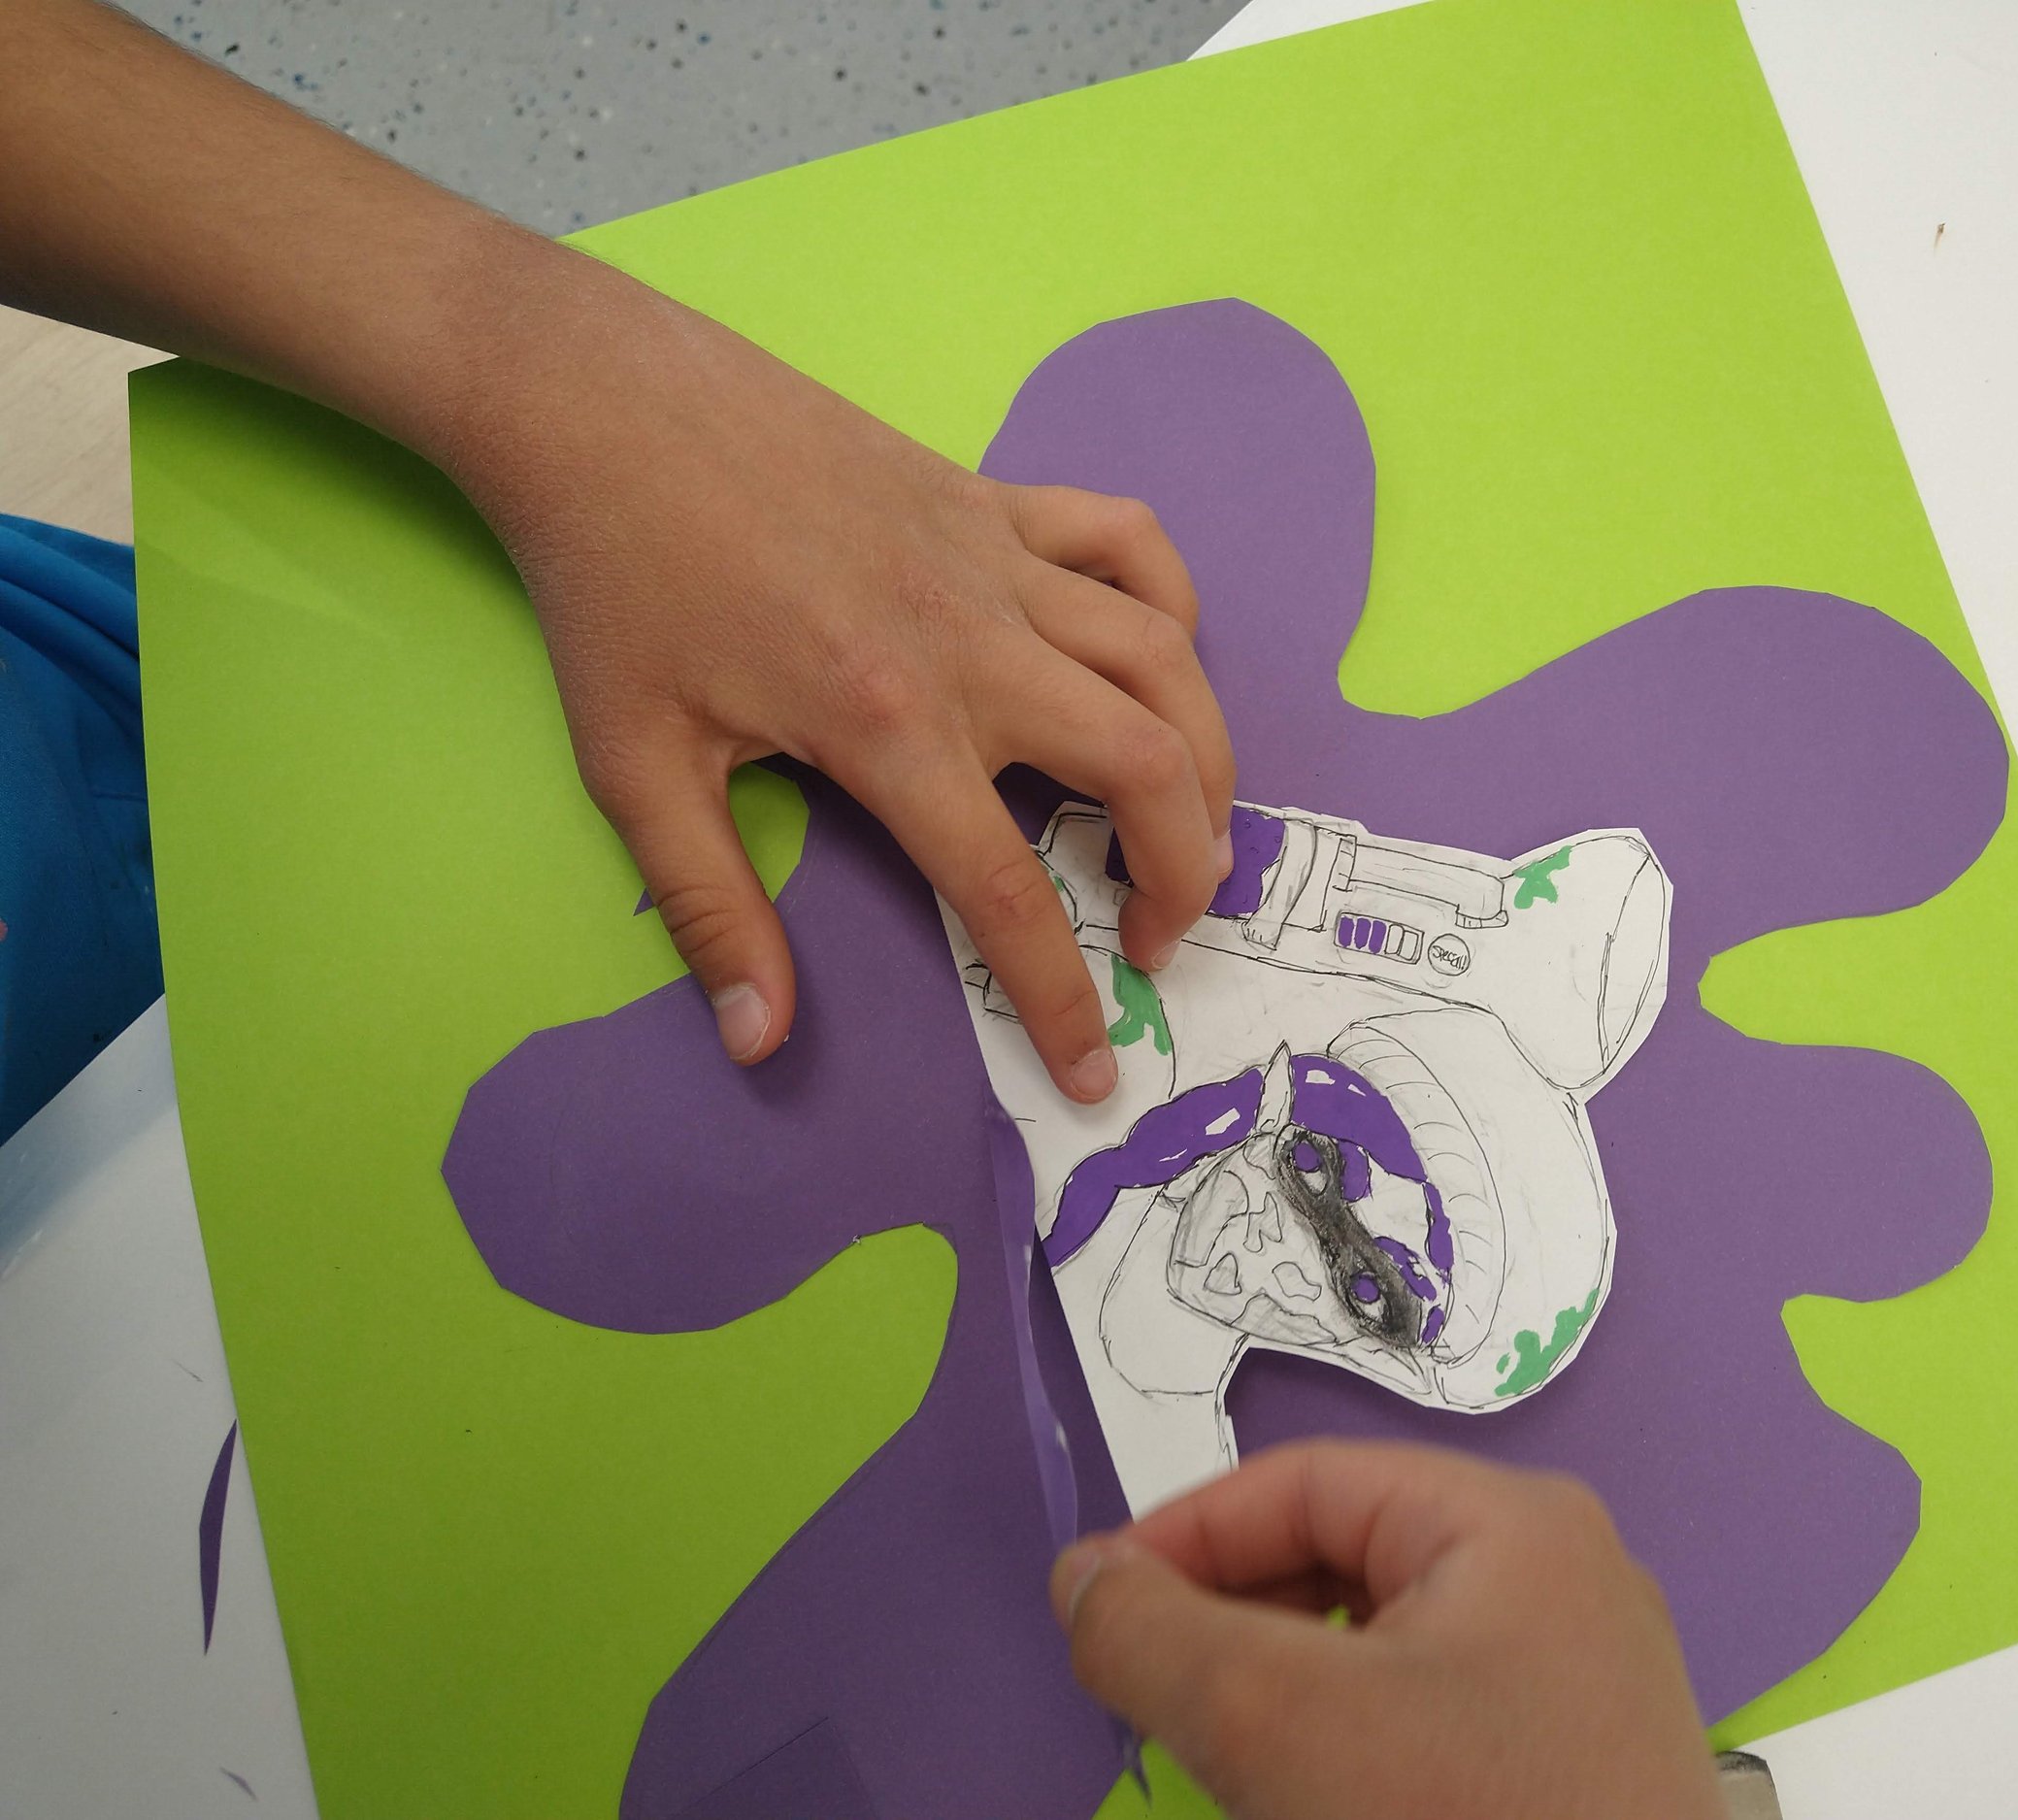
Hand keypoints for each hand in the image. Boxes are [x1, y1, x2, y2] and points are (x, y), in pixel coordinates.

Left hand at [1, 0, 1233, 1104]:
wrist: (605, 407)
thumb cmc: (615, 589)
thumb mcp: (636, 767)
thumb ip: (715, 909)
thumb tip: (760, 1041)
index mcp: (888, 725)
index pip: (1011, 891)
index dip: (1064, 998)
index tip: (1092, 1072)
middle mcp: (974, 644)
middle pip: (1145, 767)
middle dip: (1186, 872)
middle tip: (1158, 935)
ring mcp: (997, 560)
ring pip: (1166, 659)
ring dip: (1207, 755)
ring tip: (1191, 824)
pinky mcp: (995, 496)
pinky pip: (1127, 542)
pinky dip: (1170, 602)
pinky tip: (1159, 657)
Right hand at [1049, 1441, 1724, 1819]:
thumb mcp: (1277, 1726)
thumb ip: (1156, 1636)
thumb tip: (1081, 1574)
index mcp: (1512, 1522)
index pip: (1304, 1483)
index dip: (1182, 1538)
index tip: (1091, 1614)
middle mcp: (1562, 1578)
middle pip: (1345, 1558)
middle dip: (1231, 1621)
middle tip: (1149, 1698)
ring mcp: (1581, 1681)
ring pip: (1383, 1646)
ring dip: (1283, 1692)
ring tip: (1221, 1759)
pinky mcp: (1577, 1770)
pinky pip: (1433, 1718)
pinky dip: (1350, 1745)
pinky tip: (1308, 1800)